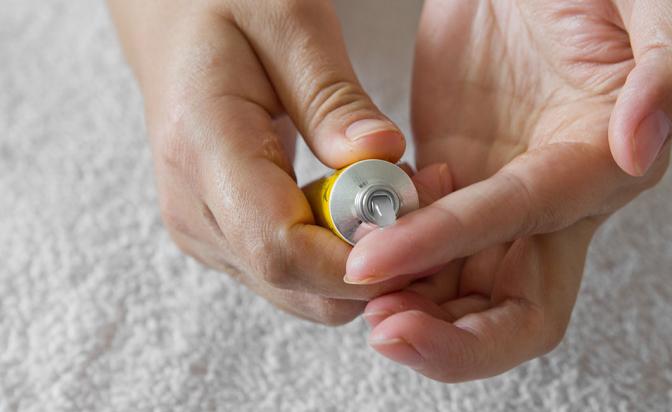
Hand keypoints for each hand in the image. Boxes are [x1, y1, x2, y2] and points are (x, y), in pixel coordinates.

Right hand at [109, 0, 439, 323]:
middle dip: (376, 262)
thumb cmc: (228, 8)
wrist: (176, 26)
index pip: (280, 249)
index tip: (419, 225)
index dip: (357, 260)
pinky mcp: (222, 238)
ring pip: (302, 291)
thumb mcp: (288, 23)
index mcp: (203, 150)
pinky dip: (341, 252)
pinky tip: (362, 200)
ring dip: (364, 258)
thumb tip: (382, 156)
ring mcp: (204, 232)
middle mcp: (194, 210)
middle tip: (425, 194)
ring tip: (397, 187)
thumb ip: (333, 97)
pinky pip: (294, 275)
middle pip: (297, 285)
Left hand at [347, 0, 671, 380]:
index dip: (450, 244)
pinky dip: (390, 258)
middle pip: (513, 309)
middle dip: (449, 336)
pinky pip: (420, 244)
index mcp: (599, 165)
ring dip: (410, 307)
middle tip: (380, 326)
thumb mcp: (653, 2)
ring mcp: (495, 194)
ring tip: (355, 289)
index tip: (375, 259)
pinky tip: (356, 238)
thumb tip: (640, 148)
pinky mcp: (454, 178)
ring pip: (459, 289)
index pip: (525, 224)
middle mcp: (550, 200)